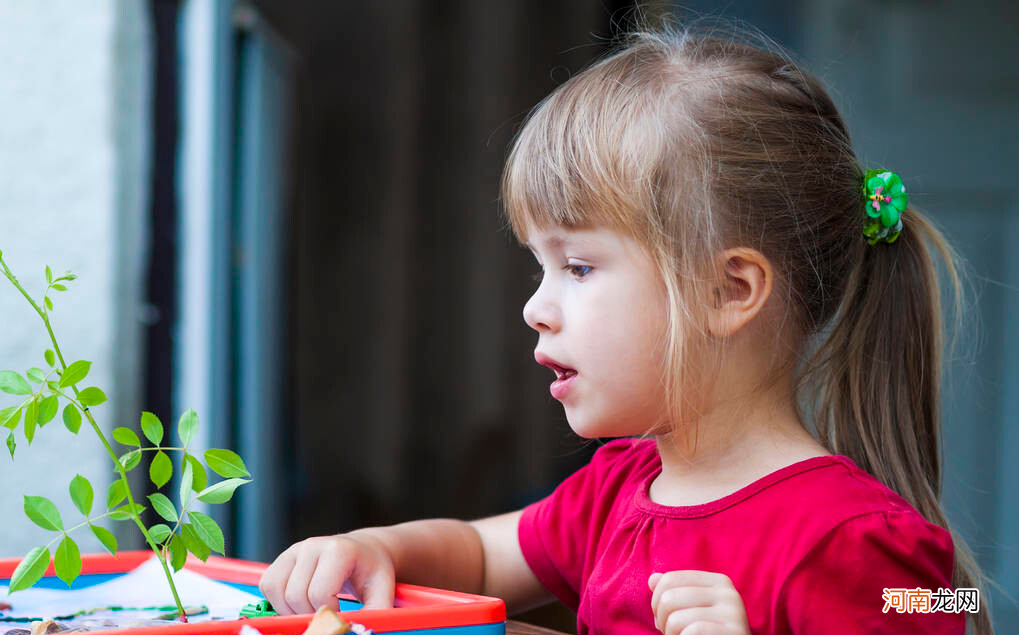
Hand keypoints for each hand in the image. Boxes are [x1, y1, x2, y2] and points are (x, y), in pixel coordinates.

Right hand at [259, 532, 395, 614]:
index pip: (319, 592)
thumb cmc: (371, 572)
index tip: (340, 616)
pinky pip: (267, 586)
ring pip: (277, 592)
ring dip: (290, 611)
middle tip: (326, 615)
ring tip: (313, 610)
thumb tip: (360, 630)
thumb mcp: (382, 591)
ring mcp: (294, 550)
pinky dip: (278, 602)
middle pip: (296, 595)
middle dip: (309, 614)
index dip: (327, 613)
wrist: (363, 551)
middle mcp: (313, 546)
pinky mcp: (282, 559)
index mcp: (338, 550)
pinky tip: (299, 603)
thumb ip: (375, 613)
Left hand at [648, 570, 750, 634]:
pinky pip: (692, 631)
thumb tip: (652, 579)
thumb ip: (674, 594)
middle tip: (669, 632)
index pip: (670, 580)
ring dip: (670, 634)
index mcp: (718, 582)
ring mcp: (733, 613)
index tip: (662, 618)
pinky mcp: (734, 632)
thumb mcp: (692, 611)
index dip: (656, 601)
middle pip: (670, 598)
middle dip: (661, 620)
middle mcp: (729, 593)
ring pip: (676, 619)